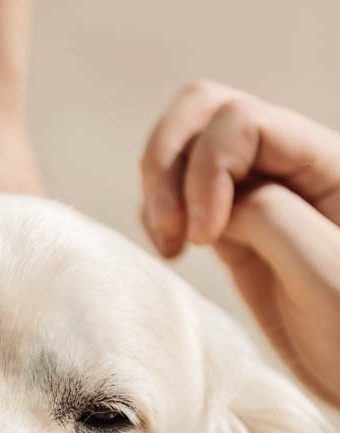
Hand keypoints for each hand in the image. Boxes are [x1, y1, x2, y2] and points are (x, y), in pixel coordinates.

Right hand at [140, 79, 339, 406]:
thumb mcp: (324, 269)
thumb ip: (270, 218)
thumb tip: (214, 206)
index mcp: (326, 162)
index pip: (242, 122)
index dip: (207, 170)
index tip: (206, 240)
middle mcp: (291, 167)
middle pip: (208, 113)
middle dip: (168, 160)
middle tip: (168, 228)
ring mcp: (261, 198)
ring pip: (188, 150)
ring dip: (160, 188)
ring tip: (169, 246)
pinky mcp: (238, 234)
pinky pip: (185, 196)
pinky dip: (162, 214)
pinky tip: (171, 251)